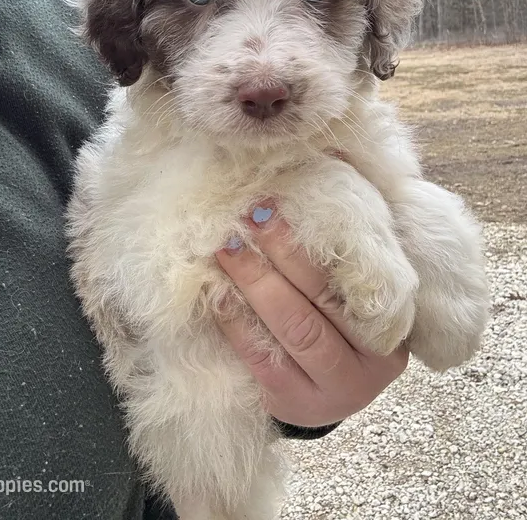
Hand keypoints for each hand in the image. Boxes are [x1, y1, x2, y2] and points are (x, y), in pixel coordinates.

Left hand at [215, 206, 407, 427]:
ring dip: (255, 283)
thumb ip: (338, 265)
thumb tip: (291, 205)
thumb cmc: (337, 329)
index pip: (354, 280)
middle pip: (322, 301)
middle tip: (250, 219)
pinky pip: (263, 359)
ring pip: (294, 330)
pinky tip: (219, 294)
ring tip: (228, 250)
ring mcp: (334, 391)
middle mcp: (370, 365)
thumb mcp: (351, 299)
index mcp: (391, 327)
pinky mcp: (295, 405)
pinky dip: (237, 322)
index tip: (279, 208)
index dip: (314, 244)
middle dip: (281, 254)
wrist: (323, 392)